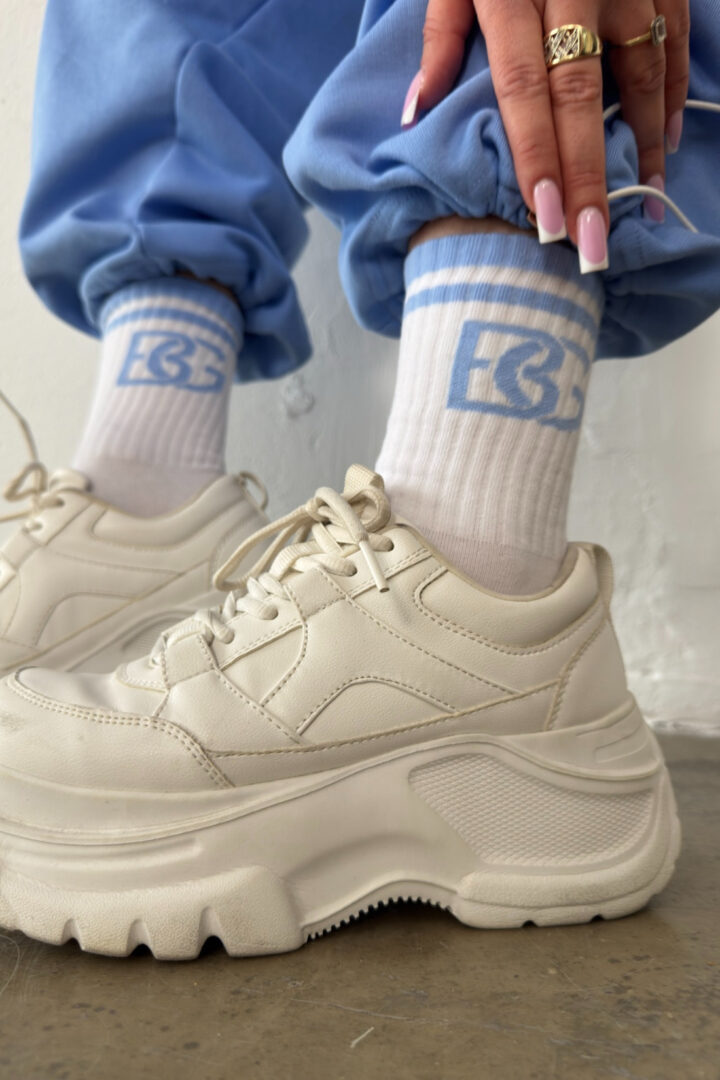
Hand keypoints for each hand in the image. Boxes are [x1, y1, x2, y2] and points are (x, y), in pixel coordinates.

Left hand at [404, 0, 689, 265]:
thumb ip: (438, 35)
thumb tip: (413, 112)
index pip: (524, 89)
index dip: (537, 156)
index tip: (545, 218)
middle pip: (582, 95)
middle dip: (589, 175)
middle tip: (593, 245)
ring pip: (640, 70)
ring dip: (643, 145)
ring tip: (642, 201)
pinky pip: (674, 38)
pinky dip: (673, 92)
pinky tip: (669, 139)